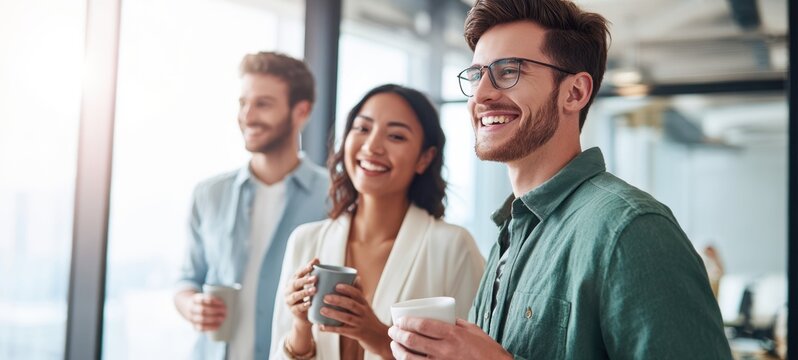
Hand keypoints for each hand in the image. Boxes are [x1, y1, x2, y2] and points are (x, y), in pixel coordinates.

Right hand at [175, 289, 226, 331]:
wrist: (187, 306)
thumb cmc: (203, 300)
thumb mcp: (205, 295)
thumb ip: (217, 293)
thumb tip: (237, 289)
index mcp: (194, 299)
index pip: (201, 299)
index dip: (211, 300)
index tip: (222, 302)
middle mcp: (192, 308)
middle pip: (202, 310)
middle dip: (214, 311)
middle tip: (225, 310)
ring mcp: (192, 318)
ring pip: (201, 319)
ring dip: (213, 319)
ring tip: (223, 318)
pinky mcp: (194, 326)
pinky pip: (200, 328)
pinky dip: (210, 328)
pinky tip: (218, 326)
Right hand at [284, 258, 319, 327]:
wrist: (305, 316)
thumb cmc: (308, 296)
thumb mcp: (309, 284)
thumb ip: (312, 272)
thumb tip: (317, 258)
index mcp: (293, 281)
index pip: (298, 273)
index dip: (305, 269)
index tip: (313, 265)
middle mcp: (289, 290)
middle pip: (295, 283)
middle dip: (305, 280)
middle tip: (315, 278)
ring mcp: (289, 301)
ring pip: (296, 295)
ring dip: (305, 292)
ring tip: (314, 290)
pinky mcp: (292, 311)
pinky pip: (298, 308)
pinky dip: (304, 305)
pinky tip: (310, 303)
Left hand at [318, 278, 391, 358]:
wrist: (380, 338)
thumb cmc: (369, 320)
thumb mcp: (367, 307)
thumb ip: (360, 294)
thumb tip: (356, 277)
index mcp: (365, 304)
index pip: (358, 294)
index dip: (347, 289)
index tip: (337, 285)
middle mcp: (364, 313)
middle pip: (351, 304)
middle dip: (338, 300)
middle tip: (325, 297)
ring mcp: (361, 324)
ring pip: (347, 317)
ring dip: (334, 314)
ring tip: (322, 310)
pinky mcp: (357, 334)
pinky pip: (343, 331)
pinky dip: (332, 329)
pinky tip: (322, 327)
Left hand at [388, 318, 510, 359]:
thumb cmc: (488, 351)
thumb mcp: (474, 331)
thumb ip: (457, 324)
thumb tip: (445, 317)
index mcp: (453, 335)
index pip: (422, 325)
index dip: (406, 321)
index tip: (400, 320)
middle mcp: (445, 350)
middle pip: (412, 340)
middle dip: (397, 334)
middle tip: (393, 331)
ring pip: (410, 358)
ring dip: (398, 350)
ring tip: (395, 345)